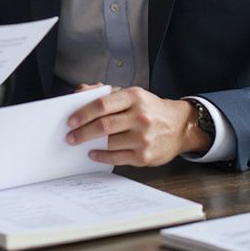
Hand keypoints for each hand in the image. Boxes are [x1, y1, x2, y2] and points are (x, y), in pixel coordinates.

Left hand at [65, 87, 208, 166]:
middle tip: (70, 136)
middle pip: (103, 126)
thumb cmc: (149, 108)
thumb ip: (104, 92)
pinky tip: (93, 153)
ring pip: (109, 143)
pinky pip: (117, 158)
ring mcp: (143, 138)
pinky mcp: (145, 156)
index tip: (70, 120)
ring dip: (89, 144)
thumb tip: (79, 92)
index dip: (83, 113)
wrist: (179, 126)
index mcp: (134, 97)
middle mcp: (140, 117)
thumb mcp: (130, 94)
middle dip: (82, 132)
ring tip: (79, 143)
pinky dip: (101, 156)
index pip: (102, 105)